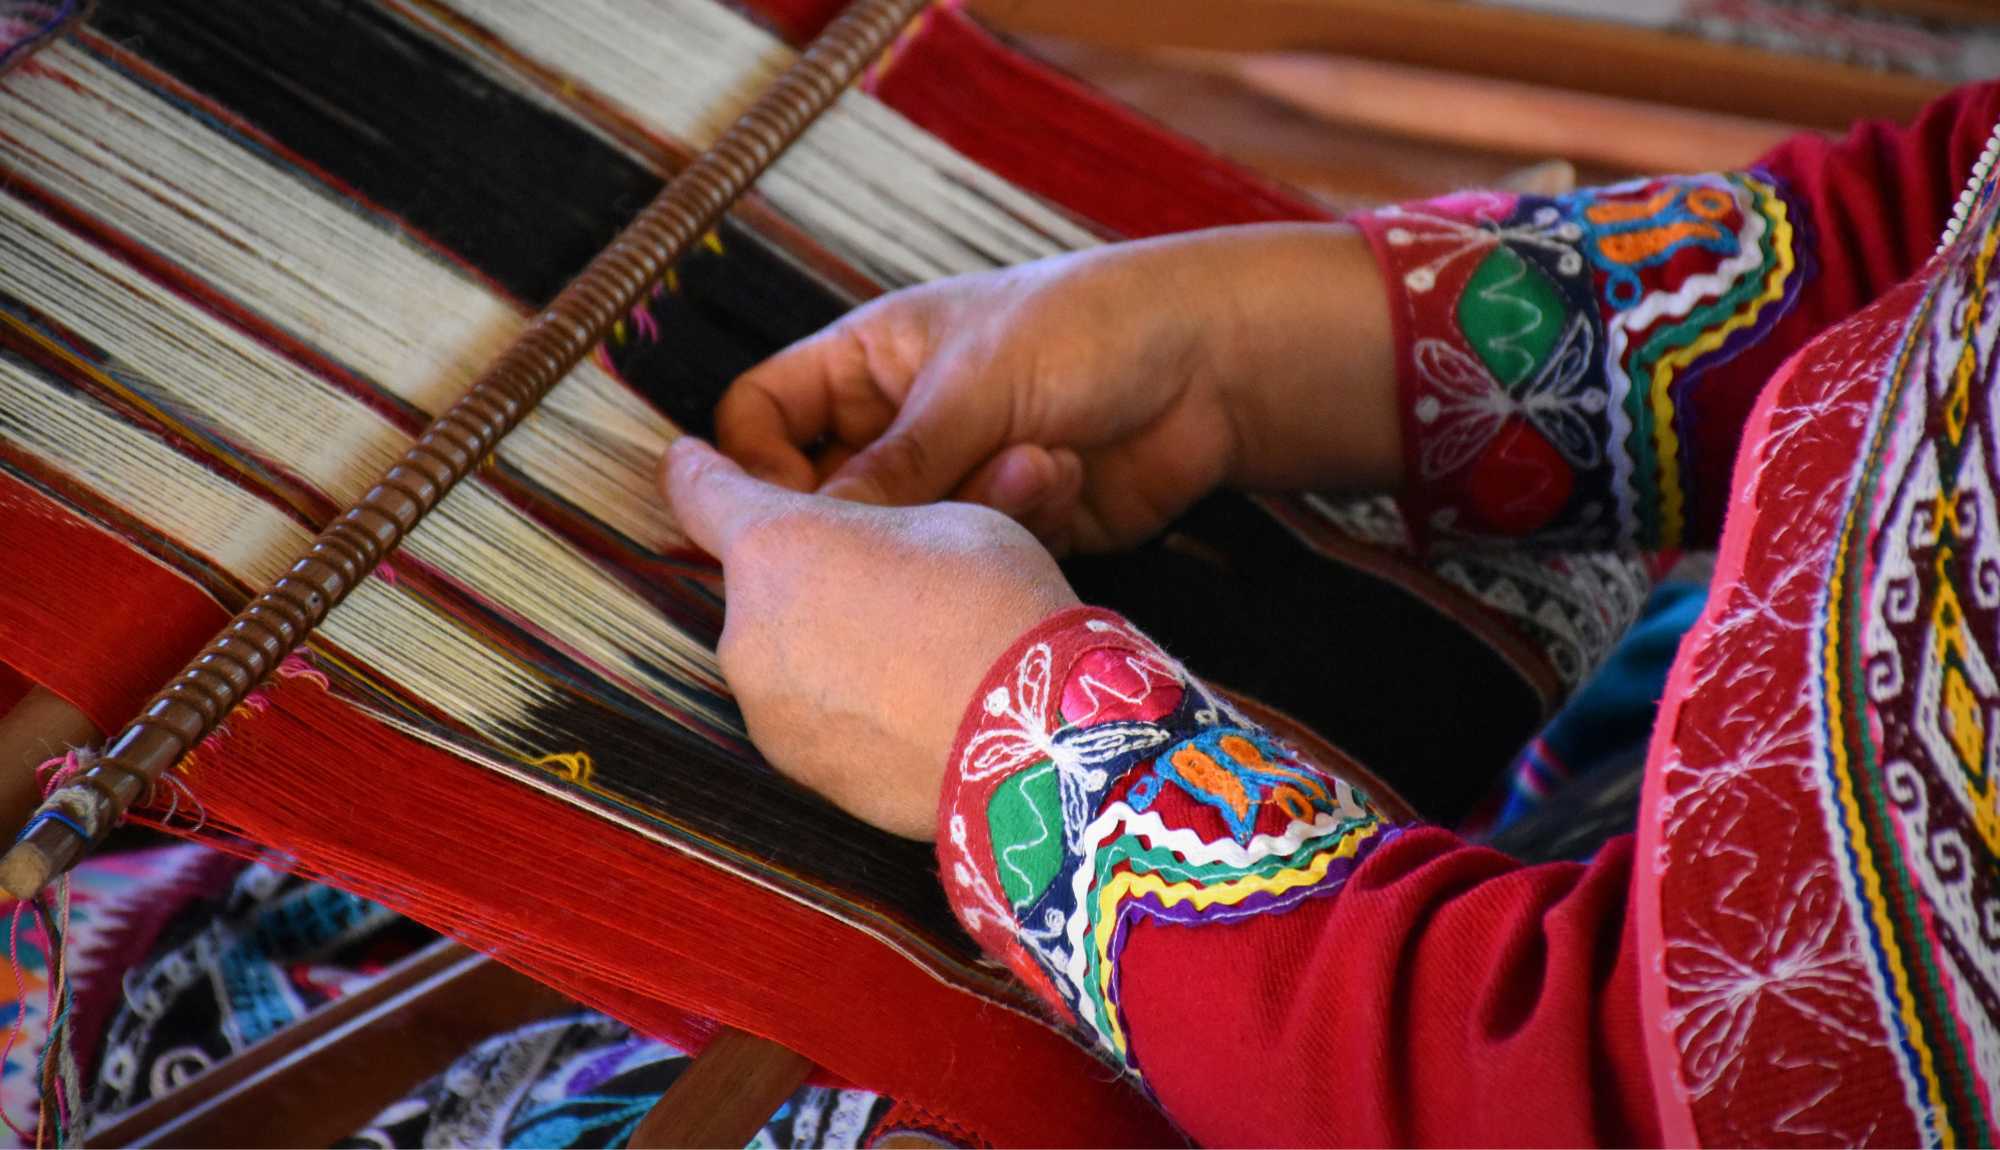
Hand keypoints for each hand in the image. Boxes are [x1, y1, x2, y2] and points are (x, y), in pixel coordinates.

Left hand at [661, 436, 1078, 838]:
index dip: (695, 469)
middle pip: (760, 584)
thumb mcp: (946, 516)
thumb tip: (861, 542)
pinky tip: (911, 705)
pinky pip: (809, 716)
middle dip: (809, 577)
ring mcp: (765, 708)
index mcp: (775, 544)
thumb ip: (874, 517)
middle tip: (890, 582)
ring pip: (783, 654)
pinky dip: (845, 705)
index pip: (700, 492)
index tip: (686, 460)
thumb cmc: (996, 605)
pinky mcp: (796, 768)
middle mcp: (747, 627)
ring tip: (913, 652)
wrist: (1038, 736)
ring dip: (826, 644)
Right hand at [716, 224, 1397, 553]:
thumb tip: (801, 535)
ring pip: (901, 539)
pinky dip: (1014, 524)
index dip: (756, 469)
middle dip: (869, 515)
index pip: (760, 419)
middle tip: (902, 532)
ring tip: (1029, 463)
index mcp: (866, 363)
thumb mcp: (973, 384)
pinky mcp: (1002, 529)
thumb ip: (888, 466)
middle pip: (825, 498)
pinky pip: (968, 556)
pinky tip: (1065, 474)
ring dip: (963, 512)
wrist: (1211, 365)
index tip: (788, 515)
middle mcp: (896, 425)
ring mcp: (950, 479)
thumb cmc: (1085, 329)